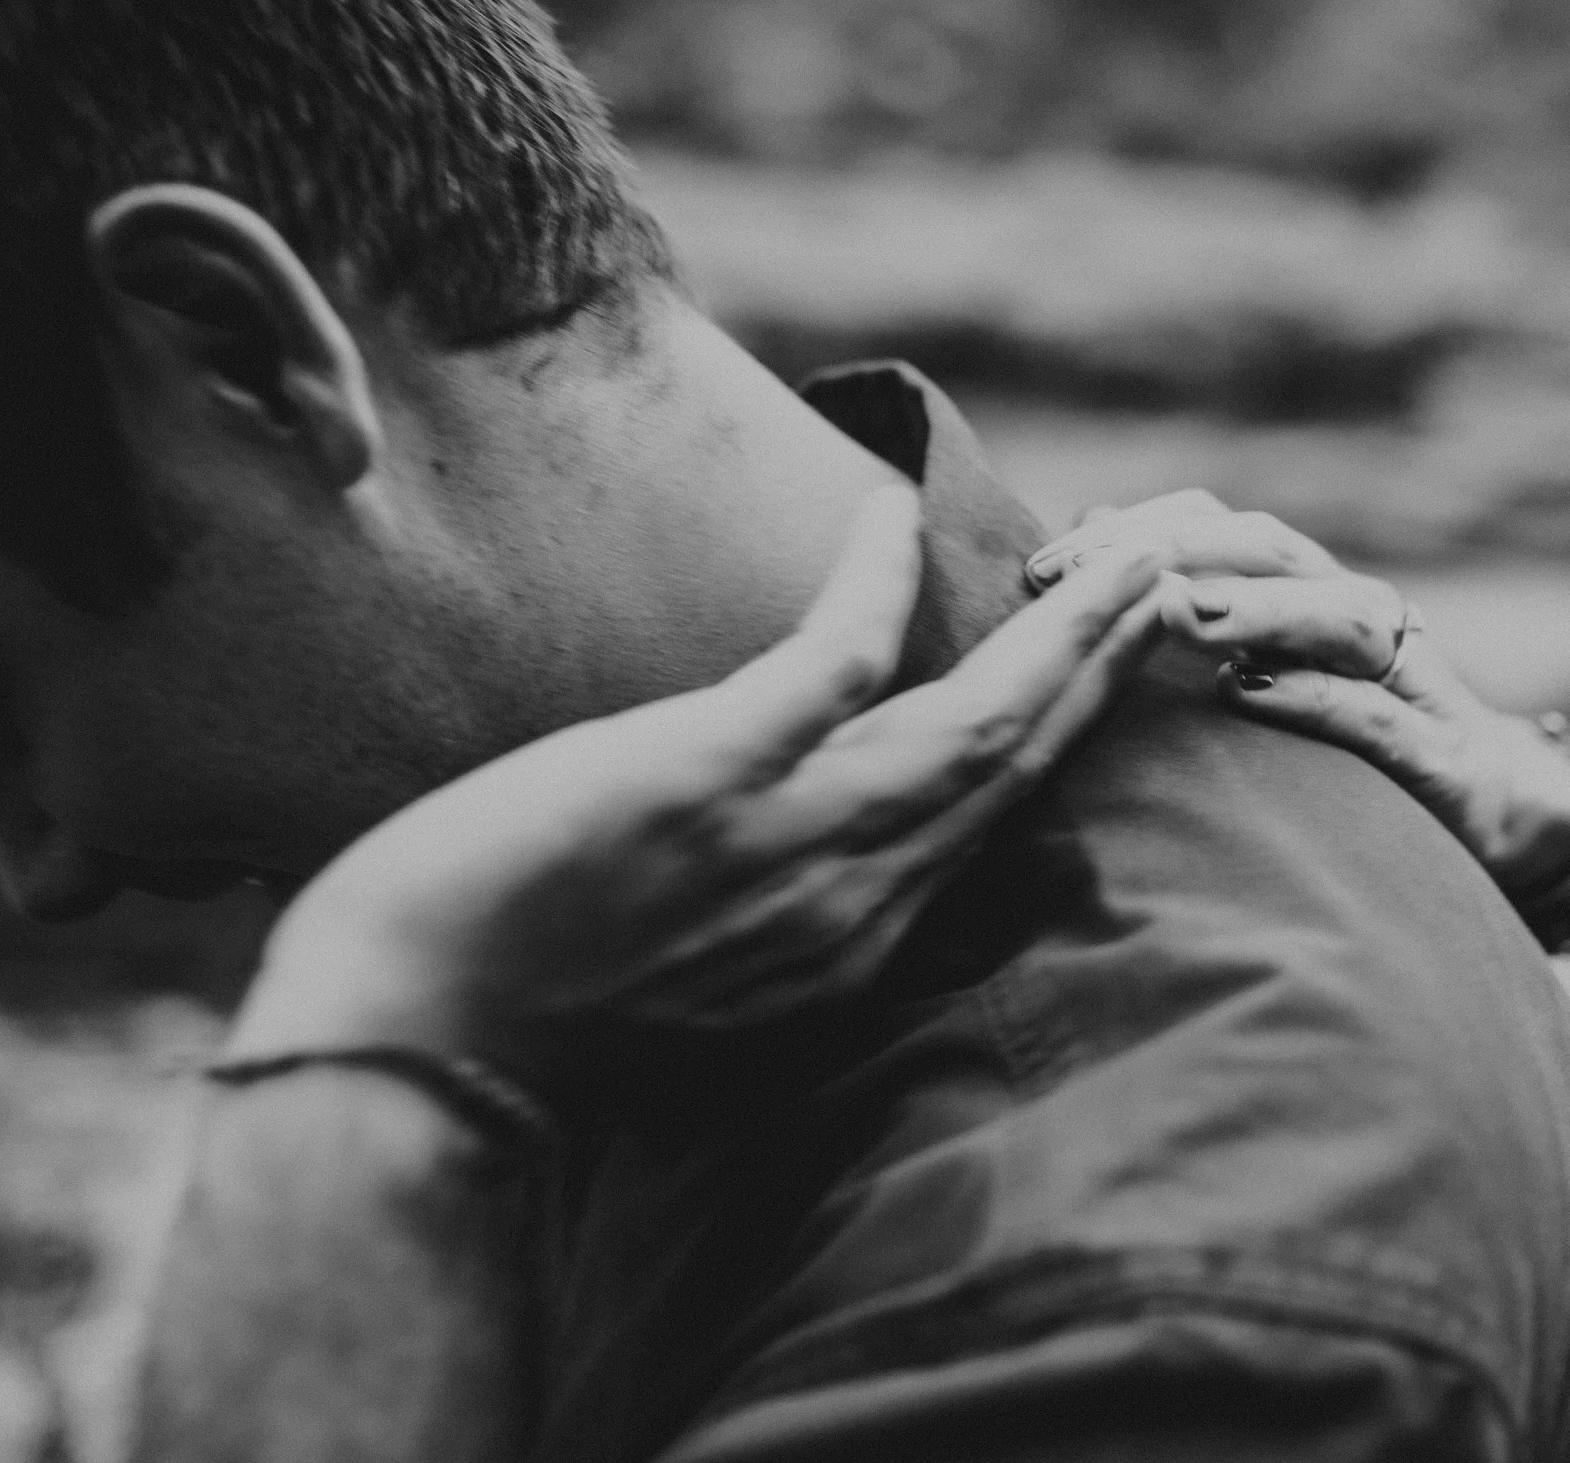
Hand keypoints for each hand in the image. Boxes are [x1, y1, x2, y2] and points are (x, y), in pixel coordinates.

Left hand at [228, 485, 1170, 1105]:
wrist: (406, 1055)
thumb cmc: (517, 1023)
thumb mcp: (693, 992)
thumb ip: (766, 925)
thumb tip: (783, 858)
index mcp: (846, 954)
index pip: (981, 833)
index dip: (1052, 744)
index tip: (1095, 678)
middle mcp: (848, 907)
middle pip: (1009, 771)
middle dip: (1095, 673)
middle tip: (1163, 583)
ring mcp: (784, 844)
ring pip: (966, 724)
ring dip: (1055, 636)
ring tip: (1118, 559)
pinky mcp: (707, 778)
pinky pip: (827, 663)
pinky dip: (872, 584)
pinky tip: (888, 514)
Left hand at [1029, 492, 1569, 898]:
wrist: (1513, 816)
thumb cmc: (1373, 743)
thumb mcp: (1281, 670)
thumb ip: (1201, 605)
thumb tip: (1099, 531)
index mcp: (1316, 596)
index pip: (1224, 528)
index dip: (1136, 531)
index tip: (1043, 567)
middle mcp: (1363, 618)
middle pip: (1271, 549)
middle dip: (1171, 552)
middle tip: (1079, 579)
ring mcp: (1409, 682)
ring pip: (1332, 616)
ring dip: (1248, 605)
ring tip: (1170, 610)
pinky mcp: (1441, 757)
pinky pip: (1376, 716)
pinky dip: (1314, 698)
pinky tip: (1249, 693)